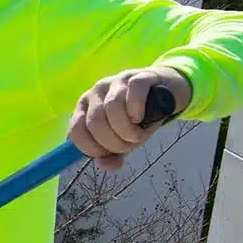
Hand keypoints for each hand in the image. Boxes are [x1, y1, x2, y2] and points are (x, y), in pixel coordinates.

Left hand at [69, 66, 191, 171]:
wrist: (165, 94)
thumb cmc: (138, 119)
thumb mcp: (123, 141)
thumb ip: (111, 155)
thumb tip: (104, 165)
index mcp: (84, 108)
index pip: (76, 131)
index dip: (92, 148)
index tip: (108, 154)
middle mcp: (96, 92)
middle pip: (95, 122)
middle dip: (113, 142)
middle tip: (129, 144)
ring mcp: (116, 81)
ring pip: (112, 108)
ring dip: (127, 130)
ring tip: (138, 136)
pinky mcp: (138, 76)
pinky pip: (132, 93)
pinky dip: (137, 111)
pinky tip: (142, 117)